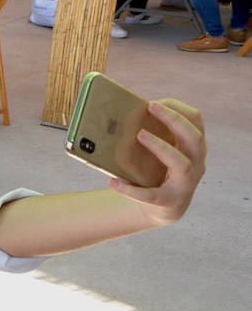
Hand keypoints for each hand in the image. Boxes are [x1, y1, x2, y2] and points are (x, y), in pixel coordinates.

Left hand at [108, 100, 205, 226]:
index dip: (180, 109)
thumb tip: (118, 116)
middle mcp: (196, 164)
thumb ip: (151, 135)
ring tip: (139, 135)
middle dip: (174, 120)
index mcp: (193, 147)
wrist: (164, 208)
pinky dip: (131, 189)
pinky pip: (151, 195)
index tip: (158, 102)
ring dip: (161, 147)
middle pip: (194, 138)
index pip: (196, 121)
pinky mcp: (169, 201)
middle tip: (151, 106)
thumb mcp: (161, 152)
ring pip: (181, 164)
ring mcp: (185, 184)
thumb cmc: (158, 171)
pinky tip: (113, 182)